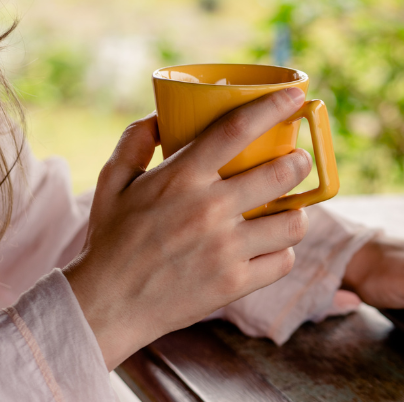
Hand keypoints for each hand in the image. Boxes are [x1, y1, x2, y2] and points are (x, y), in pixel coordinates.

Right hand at [64, 88, 311, 369]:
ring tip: (289, 209)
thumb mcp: (112, 184)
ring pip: (293, 221)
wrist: (103, 307)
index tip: (295, 95)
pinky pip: (283, 260)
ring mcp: (224, 249)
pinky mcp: (234, 283)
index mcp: (181, 178)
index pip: (237, 129)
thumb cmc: (111, 241)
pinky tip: (271, 247)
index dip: (273, 107)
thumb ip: (134, 143)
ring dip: (297, 212)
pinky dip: (282, 253)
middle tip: (298, 160)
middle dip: (300, 162)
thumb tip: (160, 115)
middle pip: (280, 173)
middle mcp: (208, 209)